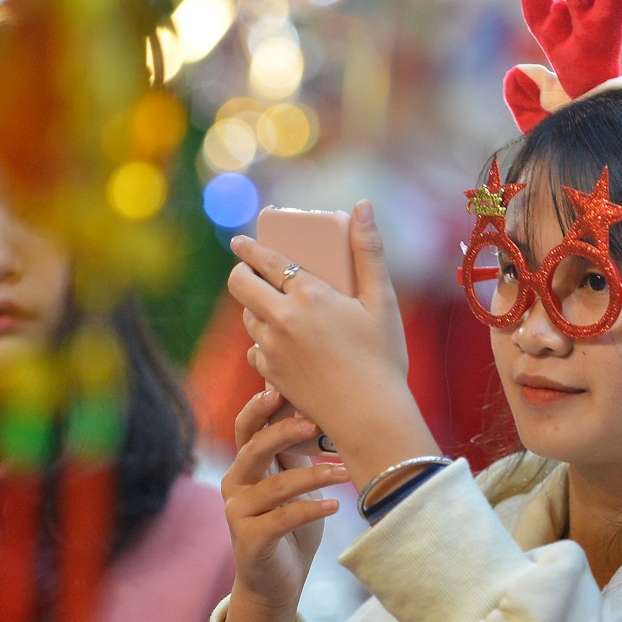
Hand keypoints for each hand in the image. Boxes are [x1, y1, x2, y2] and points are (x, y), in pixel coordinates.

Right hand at [219, 388, 345, 621]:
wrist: (277, 579)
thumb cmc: (290, 522)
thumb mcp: (294, 479)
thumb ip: (296, 449)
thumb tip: (314, 403)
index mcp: (245, 464)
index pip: (247, 427)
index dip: (261, 406)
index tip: (282, 388)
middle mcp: (235, 483)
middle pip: (254, 448)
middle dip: (283, 432)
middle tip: (314, 423)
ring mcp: (239, 513)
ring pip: (275, 486)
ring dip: (314, 476)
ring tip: (344, 472)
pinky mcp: (250, 539)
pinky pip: (282, 519)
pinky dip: (311, 510)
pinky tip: (335, 506)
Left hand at [227, 201, 439, 489]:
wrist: (370, 417)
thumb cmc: (383, 357)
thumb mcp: (382, 300)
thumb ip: (369, 251)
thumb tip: (362, 204)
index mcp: (309, 294)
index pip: (266, 260)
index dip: (249, 248)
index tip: (239, 242)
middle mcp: (282, 318)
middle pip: (240, 285)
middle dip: (240, 273)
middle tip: (247, 271)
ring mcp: (272, 348)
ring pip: (248, 317)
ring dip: (254, 307)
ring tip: (269, 305)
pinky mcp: (270, 374)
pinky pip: (255, 349)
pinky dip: (264, 341)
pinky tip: (280, 342)